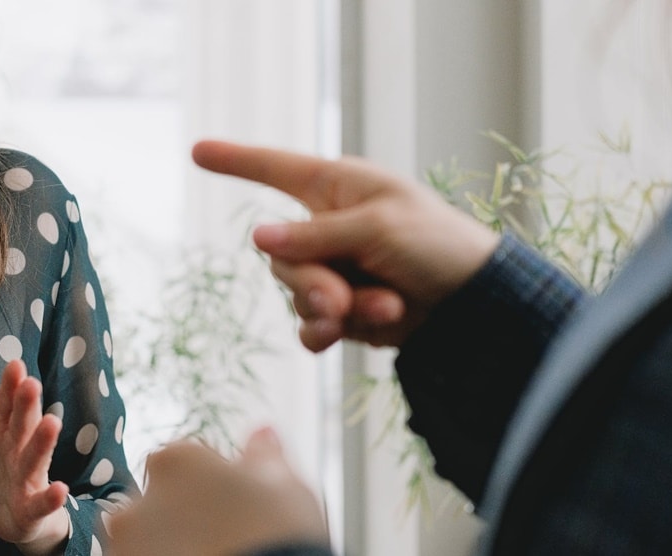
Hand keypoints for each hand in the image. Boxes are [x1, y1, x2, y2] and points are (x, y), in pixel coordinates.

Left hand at [0, 355, 70, 554]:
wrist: (4, 513)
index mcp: (2, 425)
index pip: (6, 401)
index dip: (10, 385)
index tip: (14, 366)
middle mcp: (18, 447)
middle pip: (22, 423)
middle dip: (27, 405)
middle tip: (30, 383)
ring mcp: (27, 476)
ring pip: (35, 458)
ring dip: (43, 442)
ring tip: (52, 422)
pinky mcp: (32, 506)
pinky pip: (41, 503)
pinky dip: (51, 498)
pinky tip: (60, 490)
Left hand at [110, 428, 328, 555]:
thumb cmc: (276, 532)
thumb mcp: (283, 484)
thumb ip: (264, 455)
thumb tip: (262, 434)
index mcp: (174, 461)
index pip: (186, 459)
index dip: (212, 479)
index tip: (235, 500)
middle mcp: (139, 498)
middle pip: (159, 497)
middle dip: (183, 511)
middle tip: (223, 533)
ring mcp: (128, 545)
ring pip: (147, 536)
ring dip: (169, 541)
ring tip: (211, 554)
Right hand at [192, 140, 499, 350]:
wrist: (474, 304)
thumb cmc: (436, 244)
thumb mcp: (377, 228)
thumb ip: (315, 236)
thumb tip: (258, 238)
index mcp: (336, 187)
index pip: (275, 169)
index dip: (236, 160)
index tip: (197, 150)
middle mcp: (326, 227)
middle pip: (280, 256)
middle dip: (312, 283)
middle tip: (342, 301)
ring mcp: (333, 270)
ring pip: (295, 294)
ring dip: (334, 309)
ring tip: (383, 308)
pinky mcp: (342, 311)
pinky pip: (309, 325)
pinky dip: (328, 332)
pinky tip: (353, 333)